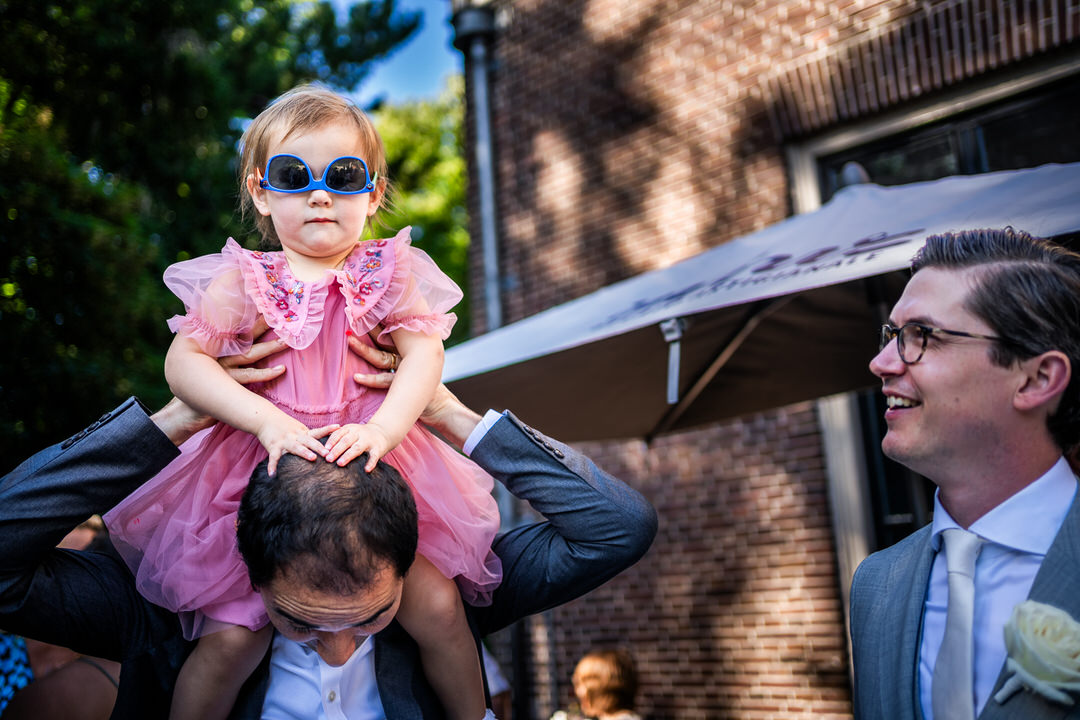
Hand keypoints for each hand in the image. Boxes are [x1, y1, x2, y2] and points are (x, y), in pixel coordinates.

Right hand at [152, 318, 288, 445]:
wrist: (188, 410)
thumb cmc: (204, 385)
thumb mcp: (212, 363)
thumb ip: (224, 348)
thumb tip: (242, 332)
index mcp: (217, 345)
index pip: (236, 327)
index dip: (250, 317)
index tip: (265, 305)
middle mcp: (219, 354)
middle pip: (244, 336)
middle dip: (262, 325)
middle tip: (280, 315)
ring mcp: (223, 369)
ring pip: (249, 355)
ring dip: (269, 348)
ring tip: (286, 342)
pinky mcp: (227, 384)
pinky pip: (249, 377)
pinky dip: (265, 373)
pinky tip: (281, 370)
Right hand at [254, 412, 338, 475]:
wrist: (264, 418)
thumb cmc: (284, 425)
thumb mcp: (298, 429)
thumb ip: (308, 437)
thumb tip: (325, 446)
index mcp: (302, 432)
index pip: (317, 431)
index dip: (328, 430)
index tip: (339, 428)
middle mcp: (295, 436)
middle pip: (309, 441)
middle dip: (319, 447)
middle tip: (328, 453)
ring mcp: (284, 441)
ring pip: (296, 447)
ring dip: (304, 452)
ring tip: (312, 458)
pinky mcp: (273, 446)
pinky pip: (273, 457)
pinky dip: (272, 466)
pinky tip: (273, 474)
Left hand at [324, 422, 393, 470]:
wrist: (382, 432)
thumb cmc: (360, 436)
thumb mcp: (350, 432)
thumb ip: (338, 438)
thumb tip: (320, 449)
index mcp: (350, 429)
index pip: (338, 434)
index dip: (331, 441)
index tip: (324, 449)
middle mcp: (358, 433)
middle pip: (346, 441)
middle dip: (336, 450)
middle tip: (328, 459)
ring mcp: (368, 441)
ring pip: (357, 448)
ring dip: (348, 456)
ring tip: (340, 463)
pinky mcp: (378, 448)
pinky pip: (374, 456)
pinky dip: (370, 463)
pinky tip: (366, 470)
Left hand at [348, 332, 478, 446]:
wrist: (443, 408)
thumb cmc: (427, 390)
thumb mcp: (417, 369)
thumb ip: (405, 356)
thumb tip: (388, 343)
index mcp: (412, 351)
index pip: (394, 333)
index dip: (381, 323)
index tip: (368, 312)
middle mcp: (409, 358)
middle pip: (386, 341)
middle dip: (371, 330)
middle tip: (354, 319)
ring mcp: (407, 371)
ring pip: (382, 358)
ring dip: (365, 350)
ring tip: (350, 342)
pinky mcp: (405, 386)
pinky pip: (385, 381)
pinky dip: (370, 380)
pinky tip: (357, 377)